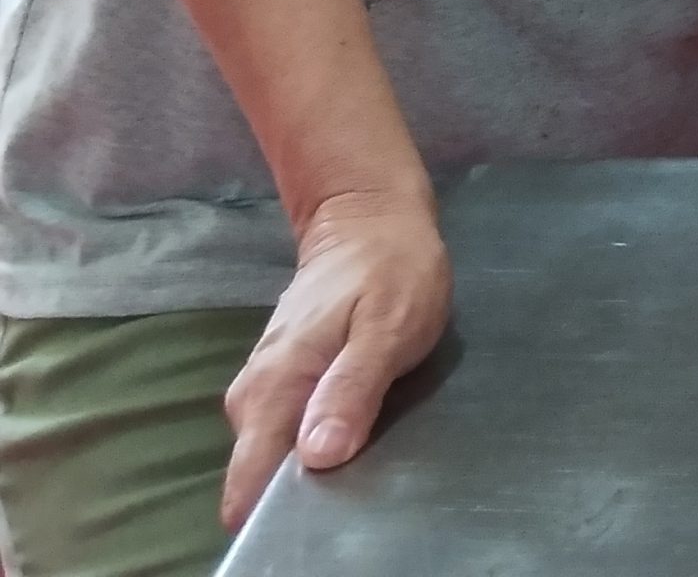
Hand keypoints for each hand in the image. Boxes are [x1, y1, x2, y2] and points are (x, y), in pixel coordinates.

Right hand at [221, 184, 450, 529]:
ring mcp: (265, 390)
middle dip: (299, 501)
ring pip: (273, 460)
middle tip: (356, 505)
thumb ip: (352, 390)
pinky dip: (312, 449)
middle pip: (260, 480)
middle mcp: (254, 397)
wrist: (371, 217)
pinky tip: (350, 447)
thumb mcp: (388, 327)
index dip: (277, 519)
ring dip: (309, 475)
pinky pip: (285, 437)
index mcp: (274, 389)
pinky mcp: (283, 384)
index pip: (249, 484)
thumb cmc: (390, 269)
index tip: (317, 536)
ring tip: (361, 478)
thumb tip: (318, 459)